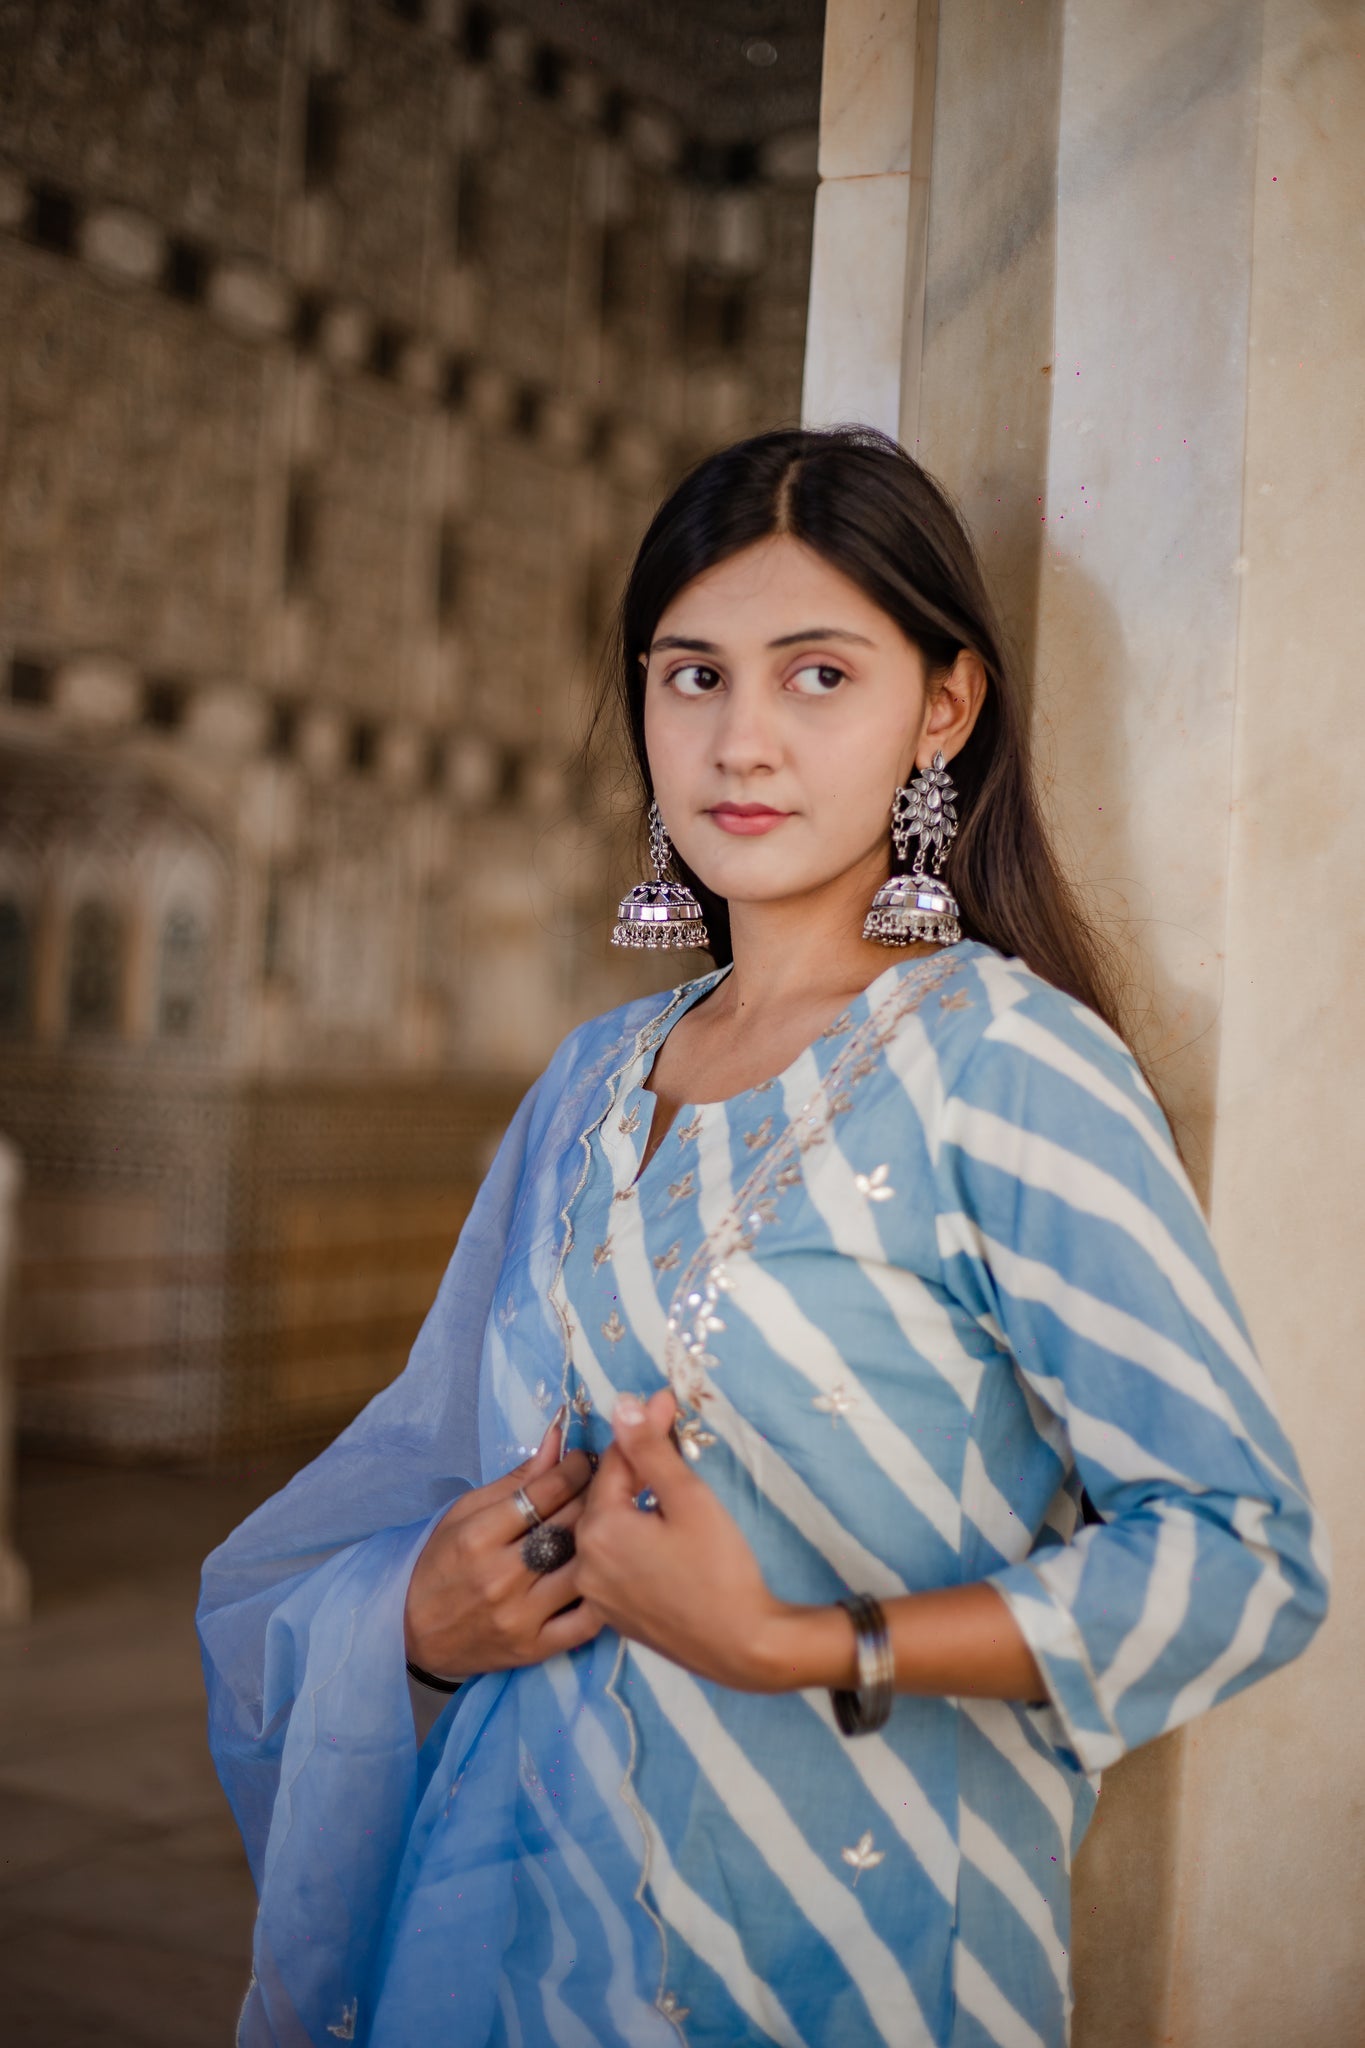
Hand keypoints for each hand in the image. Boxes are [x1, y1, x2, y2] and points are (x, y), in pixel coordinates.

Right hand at [403, 1415, 601, 1679]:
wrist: (415, 1637)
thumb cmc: (440, 1566)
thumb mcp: (464, 1514)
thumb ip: (514, 1481)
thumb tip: (556, 1441)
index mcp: (480, 1536)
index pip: (546, 1492)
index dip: (575, 1467)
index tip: (586, 1459)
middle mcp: (502, 1576)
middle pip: (569, 1525)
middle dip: (596, 1495)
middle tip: (609, 1482)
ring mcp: (522, 1615)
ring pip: (583, 1568)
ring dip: (605, 1541)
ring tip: (614, 1525)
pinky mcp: (536, 1648)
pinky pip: (586, 1621)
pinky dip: (604, 1595)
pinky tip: (610, 1575)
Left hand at [573, 1389, 792, 1691]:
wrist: (744, 1646)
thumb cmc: (721, 1567)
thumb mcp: (689, 1497)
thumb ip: (651, 1448)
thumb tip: (624, 1402)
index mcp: (599, 1528)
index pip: (615, 1460)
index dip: (645, 1432)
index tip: (667, 1409)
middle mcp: (585, 1562)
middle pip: (606, 1495)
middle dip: (637, 1471)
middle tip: (677, 1459)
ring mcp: (596, 1594)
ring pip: (609, 1530)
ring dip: (633, 1508)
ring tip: (672, 1501)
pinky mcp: (612, 1616)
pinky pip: (613, 1564)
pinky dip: (632, 1545)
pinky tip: (664, 1545)